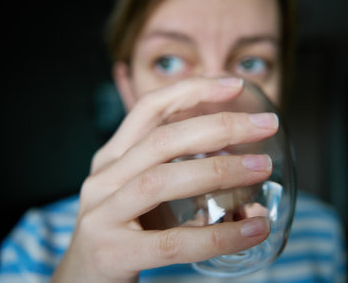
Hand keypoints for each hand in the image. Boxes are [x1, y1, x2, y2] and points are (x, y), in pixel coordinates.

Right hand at [51, 77, 277, 282]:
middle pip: (163, 139)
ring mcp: (103, 214)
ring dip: (220, 171)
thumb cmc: (124, 230)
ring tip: (263, 167)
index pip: (149, 109)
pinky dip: (220, 235)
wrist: (82, 280)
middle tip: (265, 124)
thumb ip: (175, 172)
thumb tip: (240, 161)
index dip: (191, 90)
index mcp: (113, 158)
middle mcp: (104, 179)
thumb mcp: (139, 191)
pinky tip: (255, 229)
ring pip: (164, 181)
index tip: (233, 84)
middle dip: (219, 126)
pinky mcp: (114, 253)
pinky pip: (174, 242)